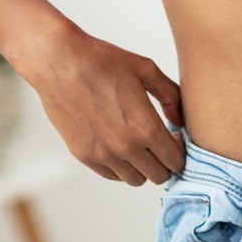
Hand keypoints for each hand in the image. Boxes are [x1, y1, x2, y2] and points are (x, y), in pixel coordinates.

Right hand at [14, 24, 185, 184]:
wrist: (61, 63)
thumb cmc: (104, 62)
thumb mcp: (147, 70)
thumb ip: (171, 96)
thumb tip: (180, 121)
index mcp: (146, 128)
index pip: (175, 161)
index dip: (180, 151)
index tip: (176, 138)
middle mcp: (125, 147)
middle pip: (159, 176)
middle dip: (166, 161)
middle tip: (162, 142)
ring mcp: (103, 155)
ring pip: (136, 180)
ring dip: (144, 166)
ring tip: (141, 144)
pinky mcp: (83, 155)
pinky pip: (111, 175)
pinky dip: (121, 167)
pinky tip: (121, 146)